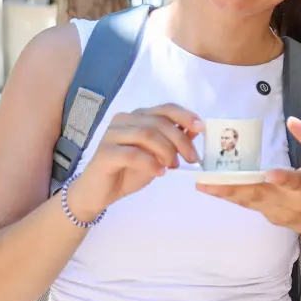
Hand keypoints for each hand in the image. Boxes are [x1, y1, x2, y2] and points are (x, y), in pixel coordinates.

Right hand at [69, 104, 202, 220]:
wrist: (100, 192)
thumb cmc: (129, 171)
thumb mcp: (158, 155)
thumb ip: (173, 140)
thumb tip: (195, 129)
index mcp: (138, 116)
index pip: (165, 108)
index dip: (185, 116)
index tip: (201, 128)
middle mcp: (124, 120)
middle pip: (159, 122)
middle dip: (180, 140)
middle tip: (191, 159)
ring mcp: (112, 135)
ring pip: (147, 134)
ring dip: (166, 151)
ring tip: (173, 166)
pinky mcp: (105, 153)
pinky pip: (132, 154)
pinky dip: (150, 163)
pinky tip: (159, 172)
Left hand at [197, 117, 300, 242]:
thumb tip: (292, 121)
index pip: (296, 182)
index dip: (283, 178)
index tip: (269, 174)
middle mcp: (293, 201)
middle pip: (261, 195)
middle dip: (234, 189)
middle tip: (208, 182)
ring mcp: (279, 212)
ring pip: (250, 202)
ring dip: (226, 194)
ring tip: (203, 185)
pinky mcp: (271, 217)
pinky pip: (250, 205)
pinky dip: (233, 197)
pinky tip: (215, 188)